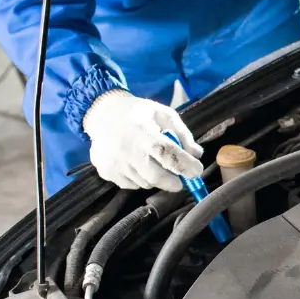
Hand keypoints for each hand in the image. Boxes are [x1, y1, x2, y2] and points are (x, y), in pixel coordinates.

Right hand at [82, 90, 203, 191]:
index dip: (185, 166)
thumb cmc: (138, 114)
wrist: (103, 113)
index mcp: (142, 131)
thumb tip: (196, 155)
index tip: (196, 171)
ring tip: (152, 161)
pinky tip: (136, 163)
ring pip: (145, 183)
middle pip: (156, 177)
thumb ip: (183, 134)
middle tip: (181, 178)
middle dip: (174, 182)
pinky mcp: (106, 172)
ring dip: (155, 178)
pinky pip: (131, 185)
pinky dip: (140, 179)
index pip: (167, 154)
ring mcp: (114, 162)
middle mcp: (126, 149)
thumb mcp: (164, 114)